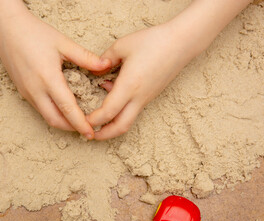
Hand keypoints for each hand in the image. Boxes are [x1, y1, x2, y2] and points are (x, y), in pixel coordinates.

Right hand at [0, 3, 110, 138]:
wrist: (6, 28)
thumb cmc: (35, 33)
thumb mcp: (63, 43)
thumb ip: (86, 57)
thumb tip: (106, 65)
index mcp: (48, 78)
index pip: (67, 108)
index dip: (80, 123)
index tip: (91, 133)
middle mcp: (35, 90)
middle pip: (55, 120)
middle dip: (72, 128)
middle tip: (87, 130)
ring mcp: (27, 92)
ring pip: (46, 116)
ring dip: (63, 122)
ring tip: (78, 122)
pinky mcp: (23, 91)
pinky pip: (40, 108)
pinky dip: (53, 114)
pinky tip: (64, 109)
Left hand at [87, 24, 195, 139]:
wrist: (181, 43)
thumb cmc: (152, 41)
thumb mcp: (122, 46)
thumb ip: (105, 60)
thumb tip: (96, 72)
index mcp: (129, 86)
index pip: (107, 112)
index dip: (93, 120)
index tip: (82, 120)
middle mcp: (139, 97)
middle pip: (121, 127)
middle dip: (104, 135)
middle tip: (90, 135)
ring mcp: (147, 98)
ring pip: (128, 120)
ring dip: (112, 125)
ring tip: (98, 121)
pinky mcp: (151, 95)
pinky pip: (134, 109)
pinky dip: (121, 112)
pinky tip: (113, 97)